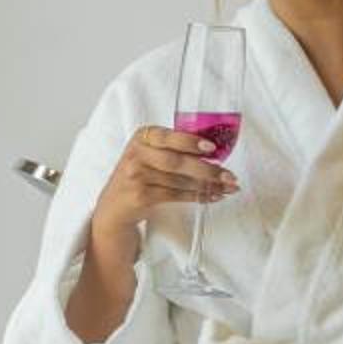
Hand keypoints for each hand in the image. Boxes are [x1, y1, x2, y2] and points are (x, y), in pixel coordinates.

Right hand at [89, 125, 238, 258]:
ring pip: (179, 180)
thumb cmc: (138, 176)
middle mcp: (136, 155)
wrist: (113, 207)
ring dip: (208, 185)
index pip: (168, 136)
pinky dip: (198, 196)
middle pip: (176, 161)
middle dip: (206, 168)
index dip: (190, 142)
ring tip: (227, 187)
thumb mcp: (148, 154)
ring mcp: (137, 176)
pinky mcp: (141, 196)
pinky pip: (176, 195)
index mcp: (141, 137)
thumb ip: (172, 148)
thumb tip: (213, 150)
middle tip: (229, 174)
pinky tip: (213, 196)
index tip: (212, 147)